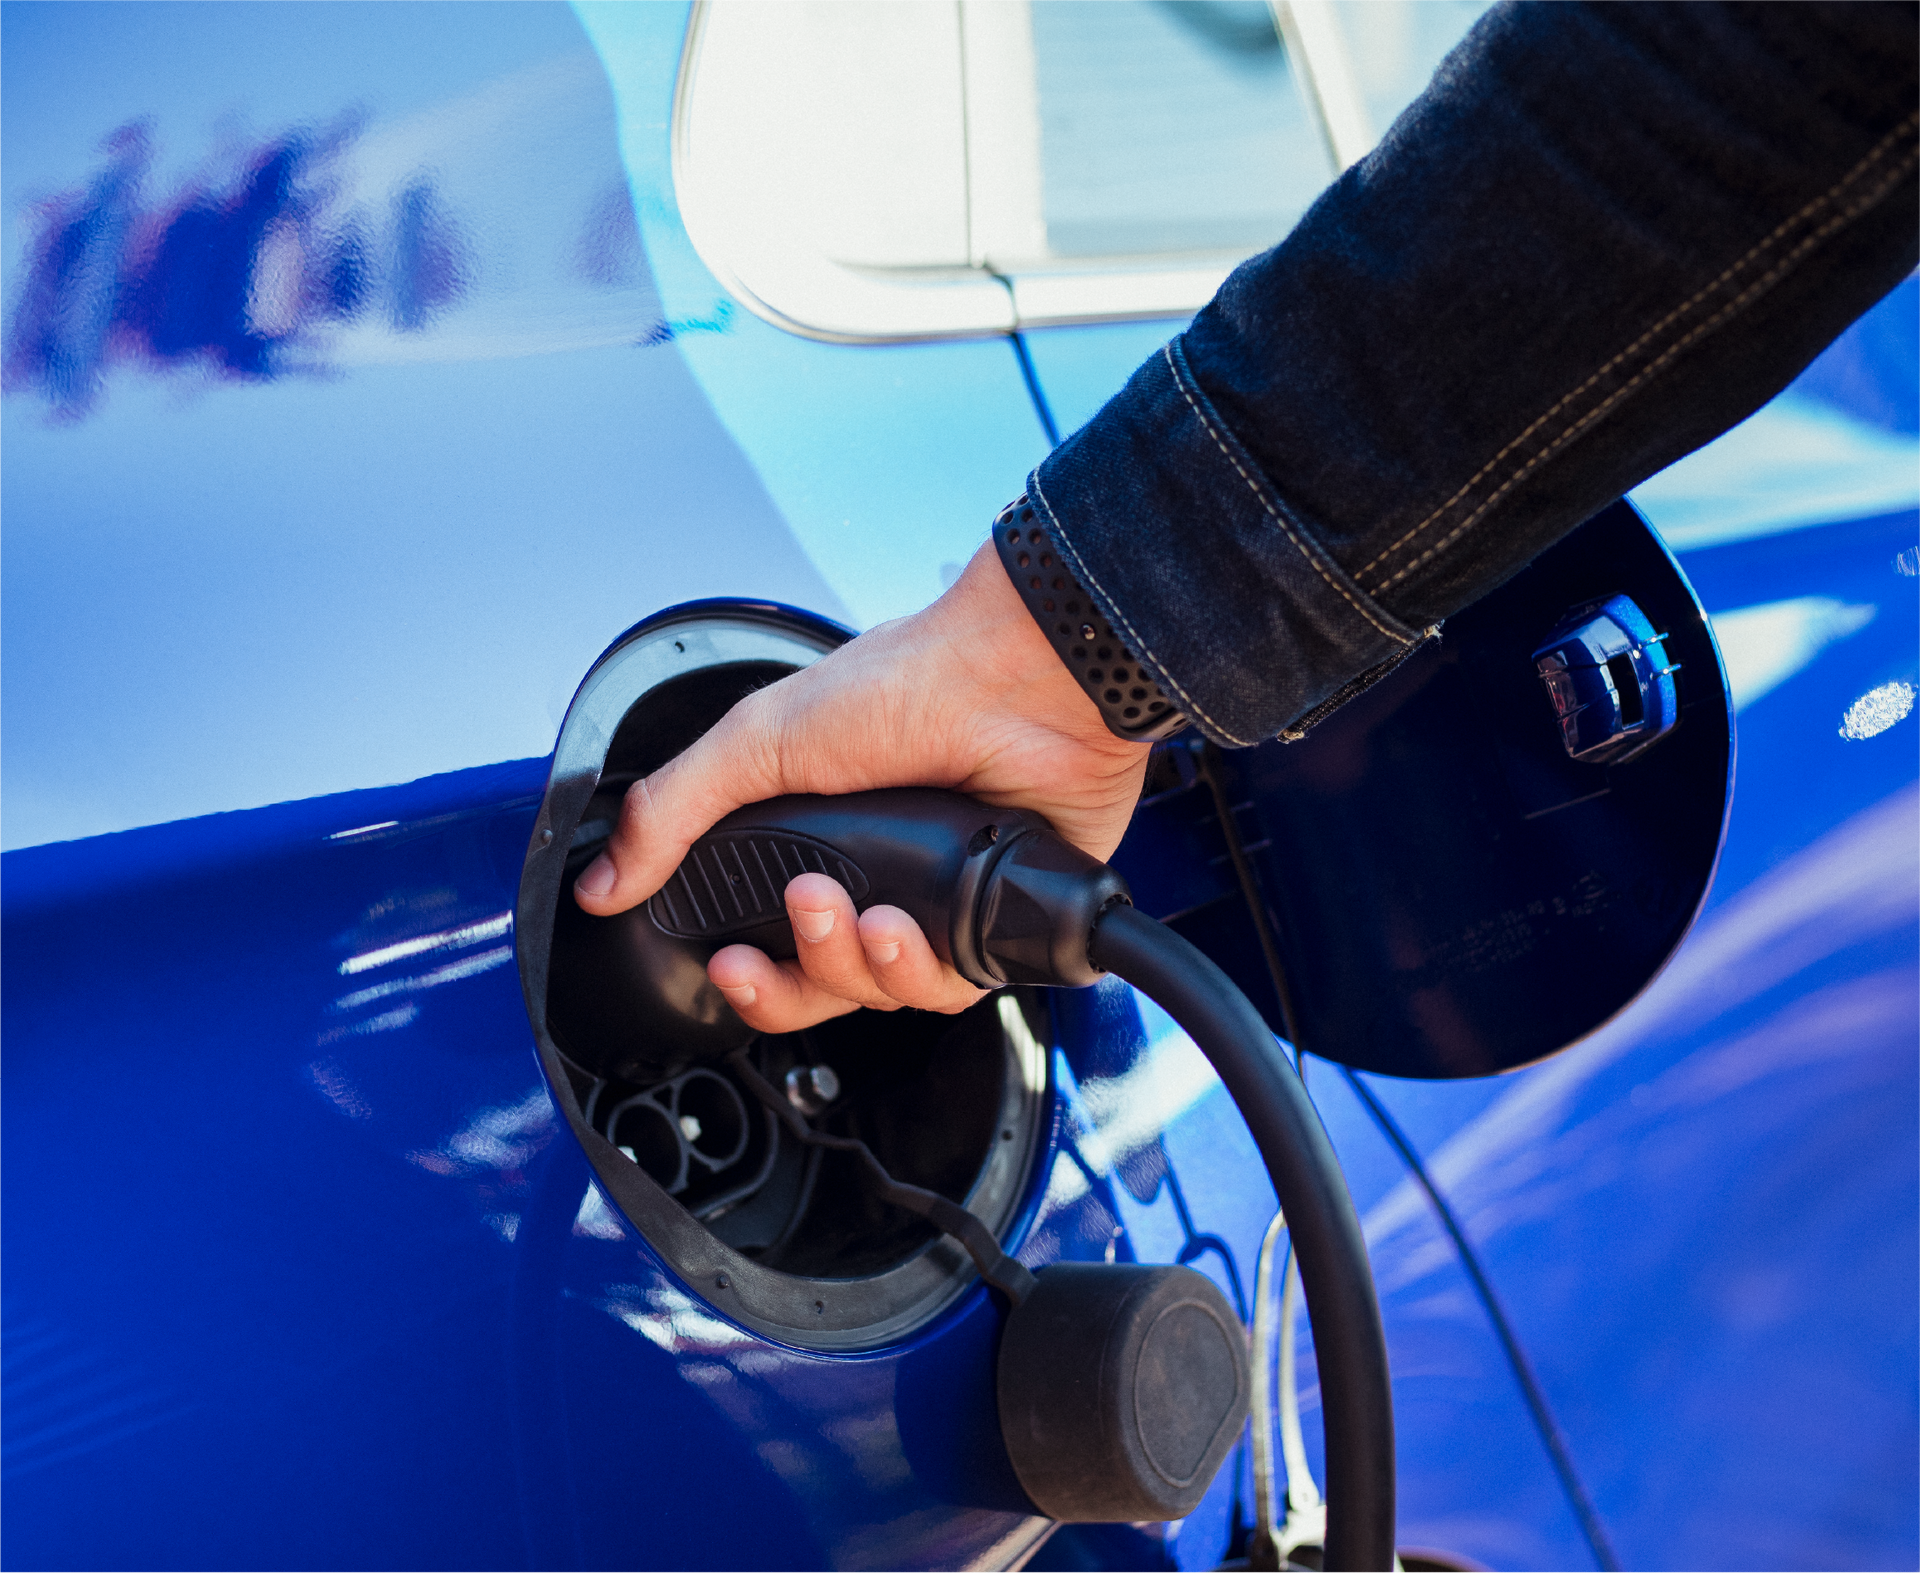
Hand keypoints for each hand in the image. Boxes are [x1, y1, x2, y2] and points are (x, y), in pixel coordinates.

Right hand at [572, 539, 1152, 1031]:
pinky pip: (951, 990)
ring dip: (856, 963)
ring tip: (859, 913)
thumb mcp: (759, 742)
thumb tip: (600, 882)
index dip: (749, 974)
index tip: (730, 962)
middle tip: (792, 931)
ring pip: (884, 995)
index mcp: (820, 840)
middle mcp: (880, 878)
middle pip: (823, 987)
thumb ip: (673, 813)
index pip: (774, 942)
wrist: (1022, 680)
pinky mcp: (998, 920)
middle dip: (795, 979)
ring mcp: (940, 902)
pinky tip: (907, 929)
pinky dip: (920, 971)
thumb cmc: (908, 684)